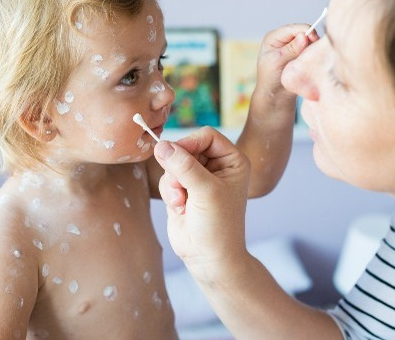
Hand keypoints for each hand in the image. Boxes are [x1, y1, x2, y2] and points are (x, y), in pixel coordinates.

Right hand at [154, 127, 249, 279]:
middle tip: (182, 187)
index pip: (207, 136)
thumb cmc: (218, 226)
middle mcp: (216, 166)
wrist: (209, 258)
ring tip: (183, 202)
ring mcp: (198, 178)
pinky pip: (167, 179)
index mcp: (232, 161)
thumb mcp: (205, 191)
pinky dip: (169, 193)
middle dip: (179, 168)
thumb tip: (161, 145)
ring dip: (173, 183)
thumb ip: (184, 166)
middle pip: (187, 148)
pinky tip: (180, 209)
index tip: (176, 155)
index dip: (190, 142)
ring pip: (173, 164)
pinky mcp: (183, 190)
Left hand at [256, 24, 319, 101]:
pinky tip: (313, 60)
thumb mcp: (277, 62)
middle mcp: (284, 39)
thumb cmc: (270, 79)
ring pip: (309, 40)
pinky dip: (313, 53)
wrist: (275, 95)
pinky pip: (311, 49)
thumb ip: (291, 49)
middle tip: (314, 51)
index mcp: (274, 37)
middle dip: (310, 39)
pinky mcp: (301, 54)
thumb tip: (304, 36)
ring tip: (312, 57)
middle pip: (303, 31)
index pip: (293, 28)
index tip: (314, 40)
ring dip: (312, 47)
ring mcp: (293, 46)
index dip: (305, 31)